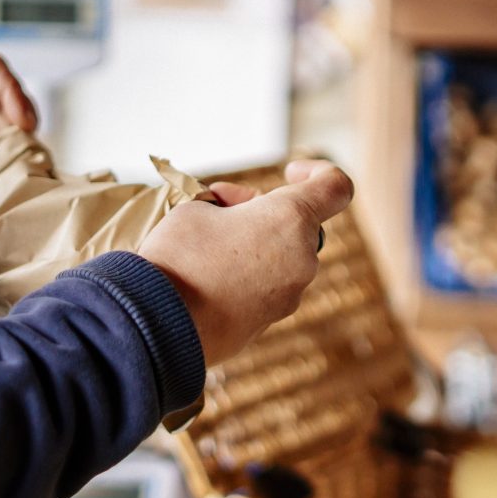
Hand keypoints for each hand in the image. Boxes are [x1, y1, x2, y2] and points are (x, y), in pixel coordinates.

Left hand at [0, 54, 37, 238]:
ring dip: (16, 143)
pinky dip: (8, 157)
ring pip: (3, 124)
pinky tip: (13, 173)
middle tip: (28, 154)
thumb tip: (22, 158)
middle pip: (2, 99)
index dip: (13, 92)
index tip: (25, 124)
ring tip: (24, 166)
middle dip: (17, 125)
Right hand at [137, 160, 352, 365]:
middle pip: (298, 224)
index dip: (319, 172)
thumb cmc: (179, 257)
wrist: (160, 325)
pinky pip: (266, 287)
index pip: (336, 187)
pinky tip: (206, 278)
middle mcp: (303, 260)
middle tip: (218, 207)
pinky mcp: (270, 323)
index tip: (290, 173)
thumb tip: (236, 218)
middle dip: (263, 212)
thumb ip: (230, 206)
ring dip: (253, 245)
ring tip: (205, 246)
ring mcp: (290, 296)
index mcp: (291, 220)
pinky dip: (245, 277)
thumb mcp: (197, 208)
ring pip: (281, 257)